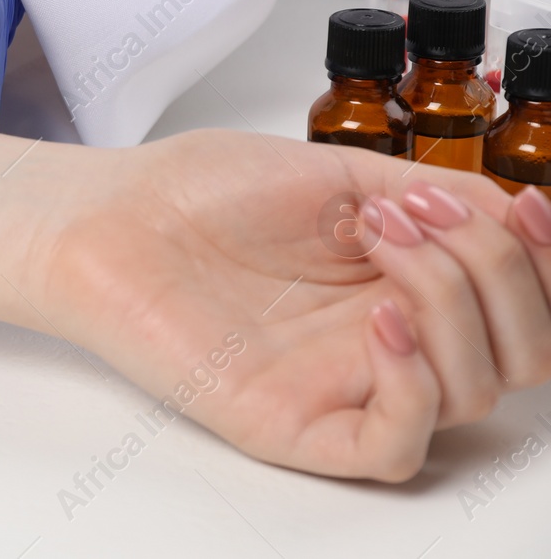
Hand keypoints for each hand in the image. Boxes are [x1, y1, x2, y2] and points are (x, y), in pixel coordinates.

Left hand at [43, 130, 550, 479]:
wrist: (110, 214)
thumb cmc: (197, 194)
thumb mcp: (342, 173)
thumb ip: (439, 198)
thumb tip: (522, 212)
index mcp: (404, 285)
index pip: (523, 307)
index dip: (546, 264)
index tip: (535, 206)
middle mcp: (384, 341)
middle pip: (518, 353)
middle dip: (498, 271)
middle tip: (414, 215)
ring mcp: (341, 386)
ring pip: (471, 392)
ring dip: (451, 300)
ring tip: (377, 236)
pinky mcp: (294, 426)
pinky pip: (393, 444)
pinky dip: (414, 384)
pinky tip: (381, 319)